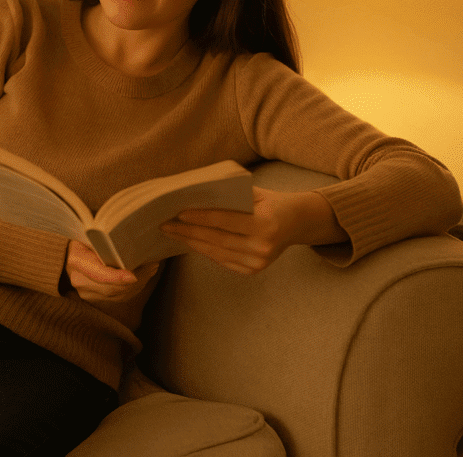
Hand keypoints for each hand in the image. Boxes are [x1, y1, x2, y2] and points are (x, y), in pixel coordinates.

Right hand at [64, 241, 158, 302]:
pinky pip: (119, 297)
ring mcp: (86, 292)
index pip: (99, 274)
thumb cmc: (83, 236)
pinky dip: (133, 288)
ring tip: (151, 268)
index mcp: (76, 260)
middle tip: (153, 265)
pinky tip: (143, 276)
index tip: (134, 276)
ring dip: (138, 284)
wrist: (68, 250)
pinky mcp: (95, 298)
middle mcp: (79, 280)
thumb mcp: (90, 232)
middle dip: (137, 279)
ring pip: (118, 294)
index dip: (117, 277)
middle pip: (112, 288)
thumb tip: (129, 236)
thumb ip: (106, 237)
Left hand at [161, 187, 347, 275]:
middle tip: (166, 224)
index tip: (178, 213)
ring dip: (191, 242)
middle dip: (187, 232)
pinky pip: (222, 260)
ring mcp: (258, 262)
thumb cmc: (270, 202)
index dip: (199, 217)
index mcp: (265, 224)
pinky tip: (189, 241)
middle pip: (216, 239)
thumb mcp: (254, 192)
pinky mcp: (252, 270)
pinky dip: (204, 250)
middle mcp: (262, 247)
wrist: (297, 222)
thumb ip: (228, 195)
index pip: (224, 220)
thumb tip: (192, 194)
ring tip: (172, 233)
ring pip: (216, 252)